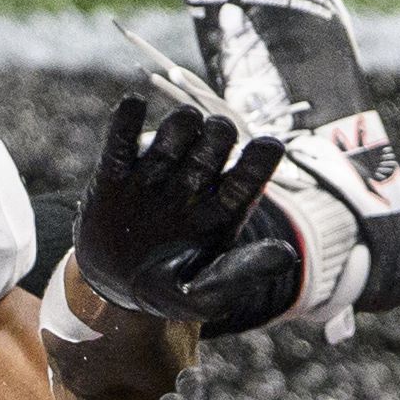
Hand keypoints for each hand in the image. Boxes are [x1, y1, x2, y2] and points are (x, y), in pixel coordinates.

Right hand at [70, 97, 290, 322]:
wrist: (112, 292)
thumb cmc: (168, 292)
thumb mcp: (206, 295)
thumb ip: (243, 273)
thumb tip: (287, 255)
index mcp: (223, 207)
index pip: (248, 176)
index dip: (259, 159)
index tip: (269, 147)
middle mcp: (193, 183)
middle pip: (215, 143)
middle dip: (218, 137)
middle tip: (214, 144)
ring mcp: (154, 175)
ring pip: (175, 133)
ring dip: (180, 125)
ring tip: (182, 128)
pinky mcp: (114, 176)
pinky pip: (119, 143)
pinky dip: (125, 122)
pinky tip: (133, 104)